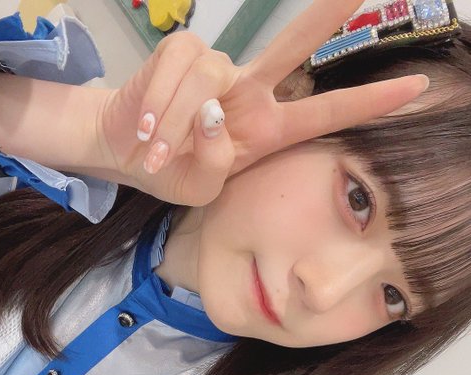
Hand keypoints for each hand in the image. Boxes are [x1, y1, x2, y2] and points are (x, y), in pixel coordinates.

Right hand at [98, 0, 428, 206]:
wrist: (125, 155)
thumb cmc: (171, 173)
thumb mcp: (201, 189)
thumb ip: (215, 161)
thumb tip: (213, 110)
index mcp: (269, 130)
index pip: (326, 112)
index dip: (371, 101)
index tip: (418, 85)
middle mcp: (250, 91)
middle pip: (294, 45)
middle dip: (326, 14)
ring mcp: (217, 68)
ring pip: (208, 80)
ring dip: (177, 125)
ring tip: (156, 151)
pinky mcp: (181, 52)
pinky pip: (176, 71)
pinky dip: (158, 106)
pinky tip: (146, 131)